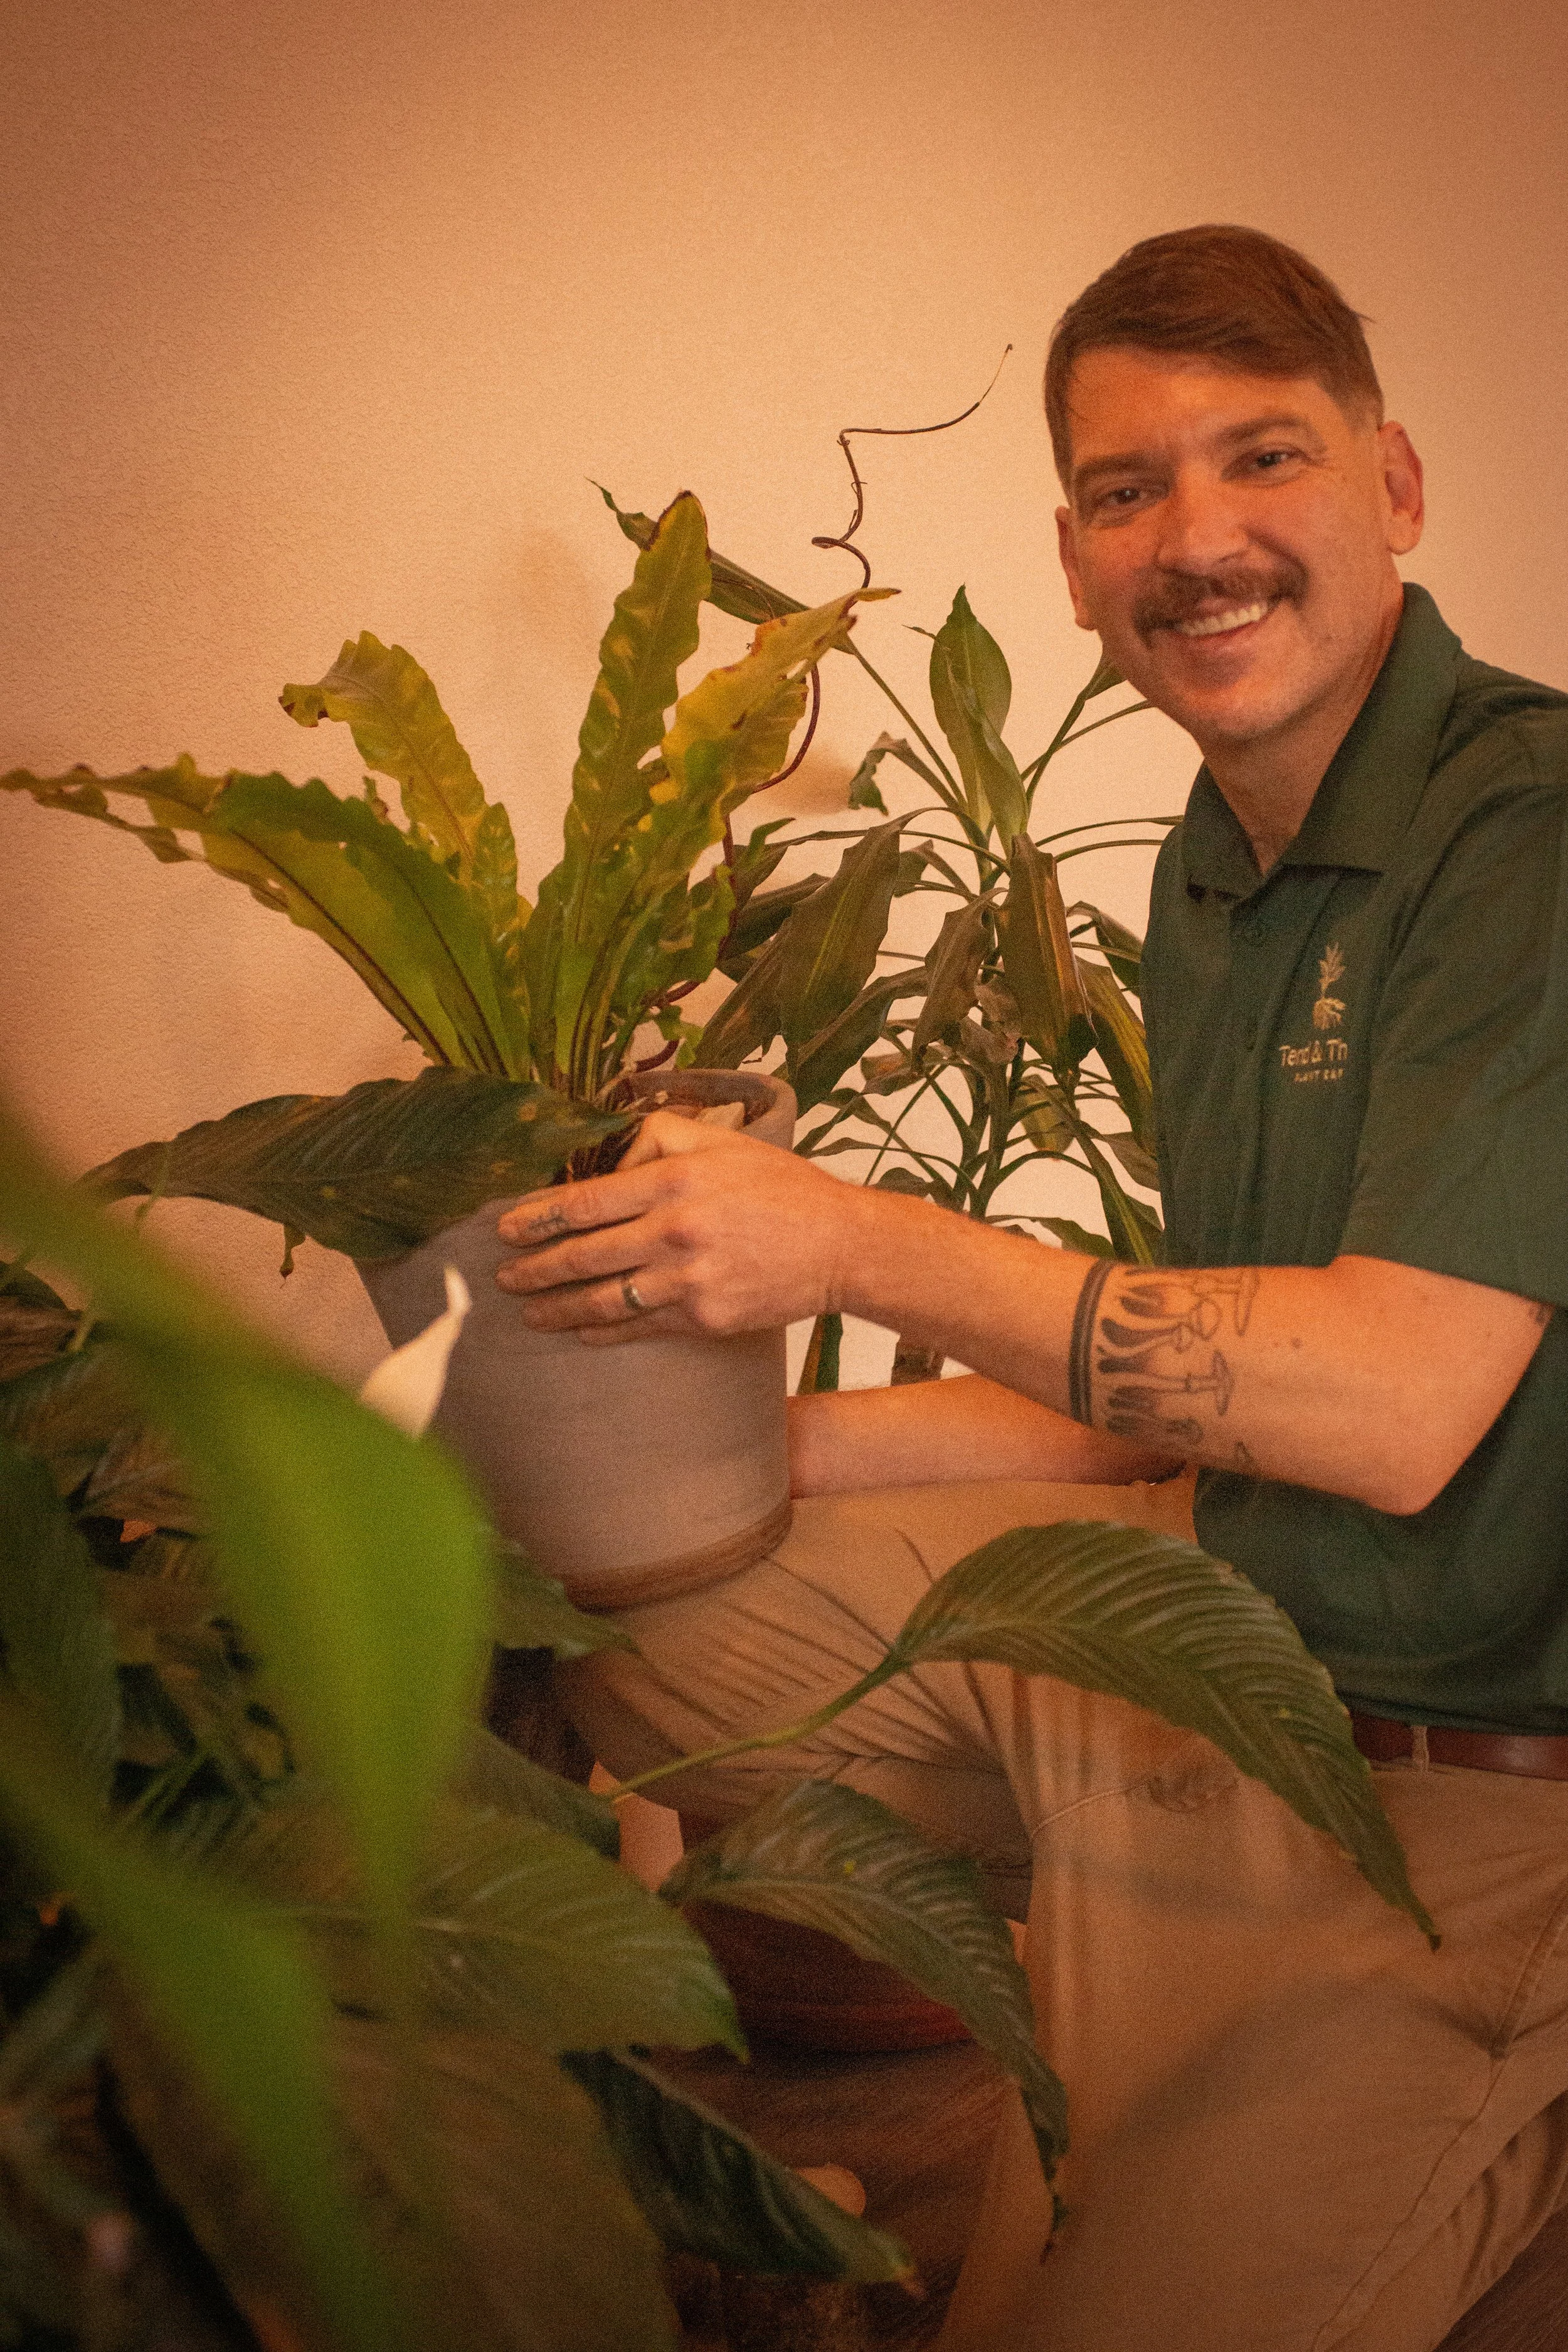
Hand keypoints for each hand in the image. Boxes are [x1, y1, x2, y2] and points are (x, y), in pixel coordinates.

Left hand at [494, 1111, 867, 1345]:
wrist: (839, 1245)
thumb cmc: (782, 1188)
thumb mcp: (724, 1142)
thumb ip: (659, 1139)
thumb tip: (608, 1159)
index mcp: (674, 1180)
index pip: (586, 1202)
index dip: (538, 1217)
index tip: (507, 1229)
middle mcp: (674, 1230)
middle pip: (583, 1255)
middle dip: (534, 1269)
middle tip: (503, 1277)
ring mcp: (688, 1280)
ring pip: (603, 1299)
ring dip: (557, 1308)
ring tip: (530, 1312)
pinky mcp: (703, 1319)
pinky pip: (639, 1327)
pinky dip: (603, 1332)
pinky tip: (582, 1332)